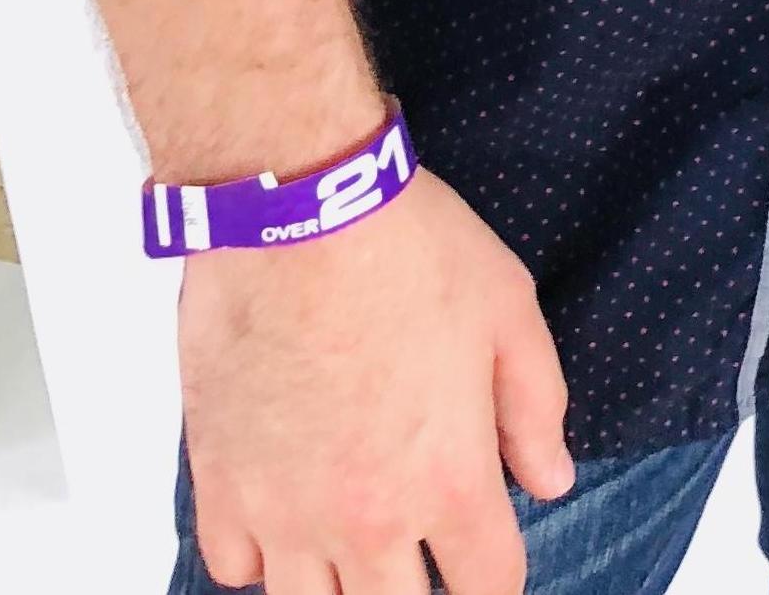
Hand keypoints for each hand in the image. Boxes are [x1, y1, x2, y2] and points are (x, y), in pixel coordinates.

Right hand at [180, 165, 572, 594]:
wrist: (296, 211)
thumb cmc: (408, 247)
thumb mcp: (509, 309)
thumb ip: (535, 407)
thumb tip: (549, 479)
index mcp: (448, 480)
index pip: (489, 585)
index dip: (498, 578)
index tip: (490, 557)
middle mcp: (366, 518)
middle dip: (416, 587)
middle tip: (418, 546)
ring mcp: (284, 512)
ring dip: (337, 582)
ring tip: (350, 535)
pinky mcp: (219, 485)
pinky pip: (235, 570)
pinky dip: (260, 557)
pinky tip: (284, 511)